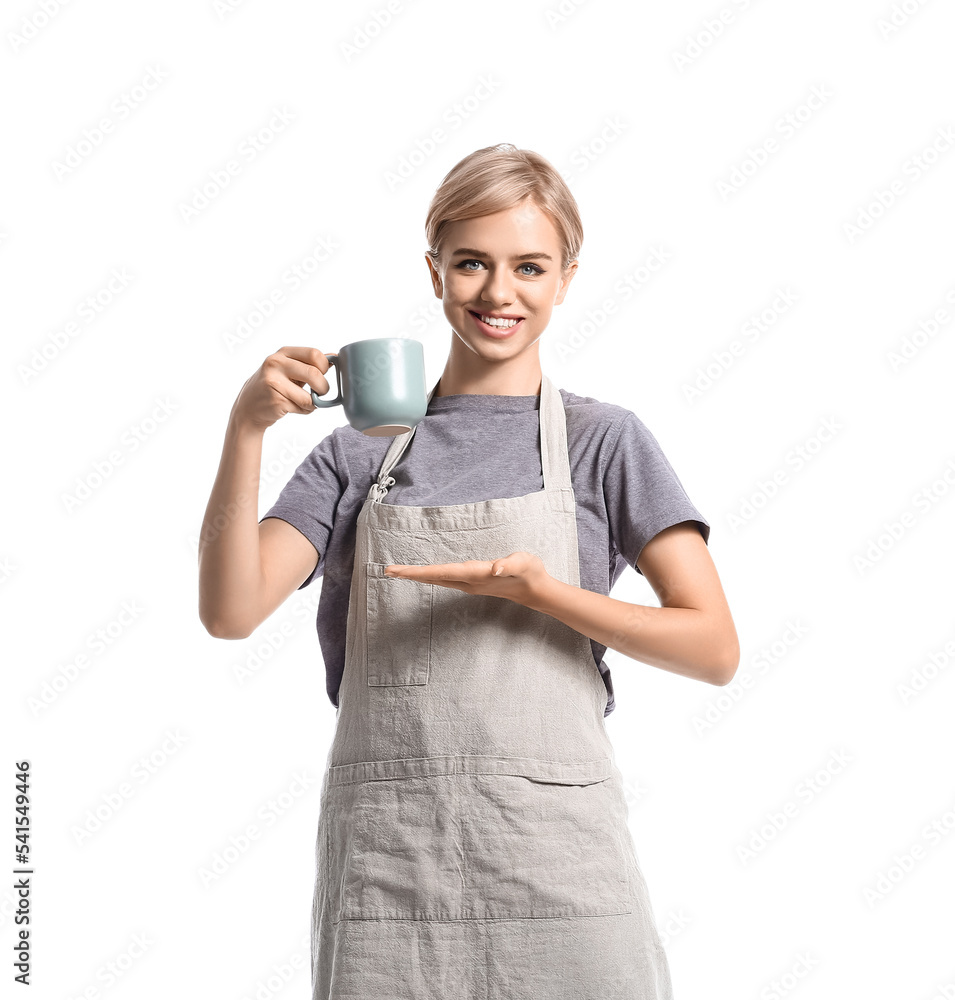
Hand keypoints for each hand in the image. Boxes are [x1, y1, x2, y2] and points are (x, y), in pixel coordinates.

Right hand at [230, 346, 333, 432]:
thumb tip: (335, 357)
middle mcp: (276, 363)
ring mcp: (274, 382)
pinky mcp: (275, 400)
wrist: (248, 407)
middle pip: (314, 373)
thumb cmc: (274, 386)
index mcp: (283, 353)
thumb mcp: (288, 368)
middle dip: (324, 387)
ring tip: (305, 402)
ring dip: (313, 403)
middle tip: (321, 392)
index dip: (325, 366)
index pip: (314, 354)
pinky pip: (303, 407)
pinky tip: (295, 407)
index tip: (323, 374)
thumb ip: (309, 363)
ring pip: (309, 396)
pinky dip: (305, 410)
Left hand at [384, 551, 551, 608]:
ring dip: (418, 576)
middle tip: (387, 571)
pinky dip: (429, 576)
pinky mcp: (471, 582)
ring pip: (437, 580)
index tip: (401, 571)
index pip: (441, 572)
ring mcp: (469, 584)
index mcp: (476, 574)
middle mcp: (468, 581)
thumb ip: (509, 564)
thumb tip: (494, 567)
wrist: (535, 590)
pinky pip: (444, 579)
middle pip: (433, 578)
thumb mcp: (523, 563)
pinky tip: (423, 575)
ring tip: (398, 572)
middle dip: (410, 575)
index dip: (420, 572)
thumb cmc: (529, 572)